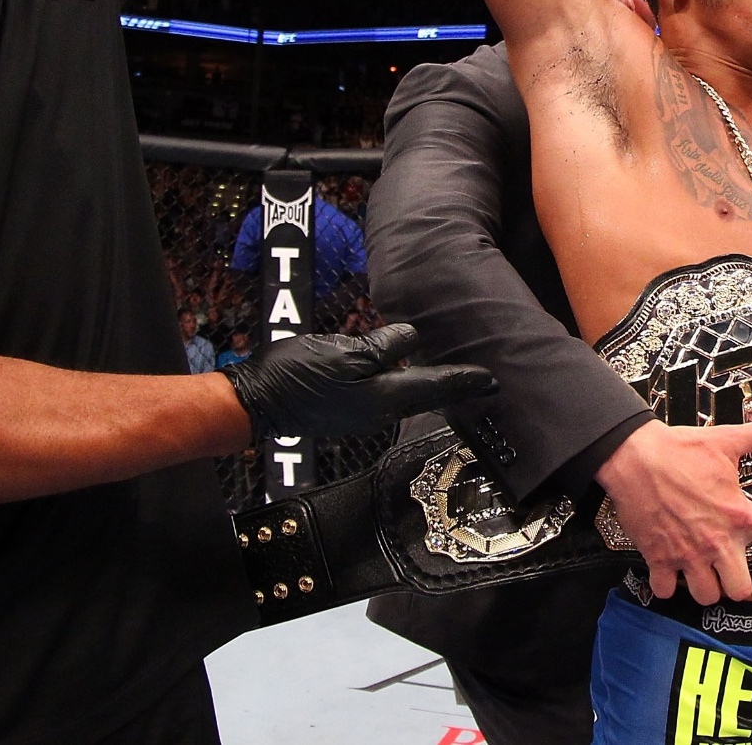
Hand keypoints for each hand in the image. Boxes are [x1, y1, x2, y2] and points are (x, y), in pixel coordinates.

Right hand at [218, 324, 495, 438]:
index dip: (464, 381)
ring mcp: (363, 413)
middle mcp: (379, 410)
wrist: (259, 402)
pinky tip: (411, 375)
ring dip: (433, 386)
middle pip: (426, 395)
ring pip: (409, 395)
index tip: (492, 380)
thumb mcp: (343, 352)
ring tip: (455, 376)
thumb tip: (411, 338)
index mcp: (383, 396)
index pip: (434, 386)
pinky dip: (409, 385)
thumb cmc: (298, 374)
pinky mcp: (348, 408)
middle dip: (454, 387)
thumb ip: (381, 346)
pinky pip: (389, 395)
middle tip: (484, 382)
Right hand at [595, 417, 751, 605]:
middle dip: (737, 582)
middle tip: (730, 567)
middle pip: (740, 588)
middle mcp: (716, 541)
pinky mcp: (658, 557)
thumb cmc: (678, 450)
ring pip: (706, 595)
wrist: (633, 456)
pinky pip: (667, 590)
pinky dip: (668, 585)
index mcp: (737, 514)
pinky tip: (670, 571)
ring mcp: (686, 553)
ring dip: (705, 586)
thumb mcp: (726, 441)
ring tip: (702, 571)